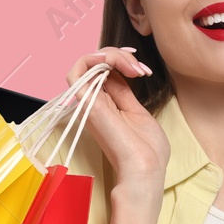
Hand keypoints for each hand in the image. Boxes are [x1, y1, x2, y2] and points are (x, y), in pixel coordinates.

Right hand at [59, 47, 169, 198]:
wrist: (144, 169)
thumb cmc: (147, 150)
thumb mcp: (137, 112)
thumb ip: (124, 93)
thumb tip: (119, 73)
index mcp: (106, 105)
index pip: (104, 72)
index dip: (121, 61)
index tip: (142, 69)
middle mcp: (95, 102)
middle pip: (96, 64)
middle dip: (119, 55)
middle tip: (140, 69)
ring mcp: (90, 102)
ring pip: (87, 62)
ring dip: (110, 55)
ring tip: (132, 66)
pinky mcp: (87, 103)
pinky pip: (77, 70)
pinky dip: (94, 59)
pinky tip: (114, 63)